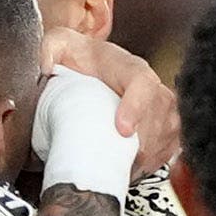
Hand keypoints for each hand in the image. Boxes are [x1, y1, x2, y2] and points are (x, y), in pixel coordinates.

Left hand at [43, 26, 176, 172]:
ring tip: (119, 169)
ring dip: (146, 156)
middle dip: (140, 143)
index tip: (122, 130)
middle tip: (115, 163)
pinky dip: (152, 163)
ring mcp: (163, 107)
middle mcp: (151, 85)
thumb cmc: (78, 61)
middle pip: (159, 115)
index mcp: (127, 66)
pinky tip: (131, 169)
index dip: (136, 106)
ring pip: (167, 134)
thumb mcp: (58, 45)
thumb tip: (46, 64)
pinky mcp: (167, 127)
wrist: (88, 68)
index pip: (142, 81)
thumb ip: (51, 49)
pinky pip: (169, 148)